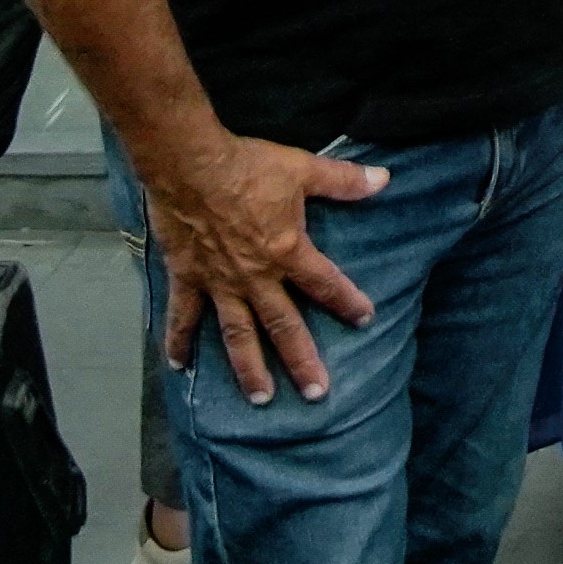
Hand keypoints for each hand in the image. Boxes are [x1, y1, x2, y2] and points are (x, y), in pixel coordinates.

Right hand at [140, 128, 389, 400]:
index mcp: (287, 251)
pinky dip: (178, 342)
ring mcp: (219, 283)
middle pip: (283, 326)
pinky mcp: (187, 278)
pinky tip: (180, 368)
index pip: (325, 283)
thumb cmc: (247, 166)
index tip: (365, 320)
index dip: (348, 302)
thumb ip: (343, 180)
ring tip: (260, 399)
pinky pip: (183, 317)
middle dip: (301, 361)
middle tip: (316, 394)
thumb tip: (384, 179)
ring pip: (237, 335)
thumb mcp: (302, 169)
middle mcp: (255, 277)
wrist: (190, 164)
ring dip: (249, 368)